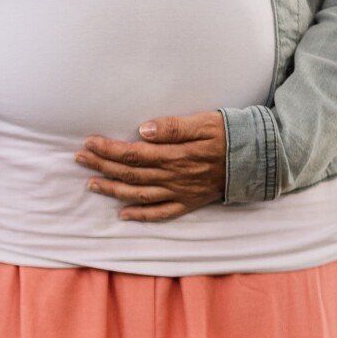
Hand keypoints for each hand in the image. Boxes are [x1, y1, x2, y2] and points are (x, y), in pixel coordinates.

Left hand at [75, 112, 227, 220]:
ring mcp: (180, 192)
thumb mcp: (204, 122)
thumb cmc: (229, 134)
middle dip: (102, 166)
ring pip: (139, 194)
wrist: (257, 159)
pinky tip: (123, 214)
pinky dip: (141, 215)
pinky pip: (161, 213)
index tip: (88, 143)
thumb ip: (174, 127)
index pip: (133, 153)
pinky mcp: (188, 202)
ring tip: (92, 184)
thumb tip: (143, 131)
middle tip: (79, 159)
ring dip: (113, 190)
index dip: (108, 149)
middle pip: (130, 173)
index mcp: (175, 155)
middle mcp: (174, 177)